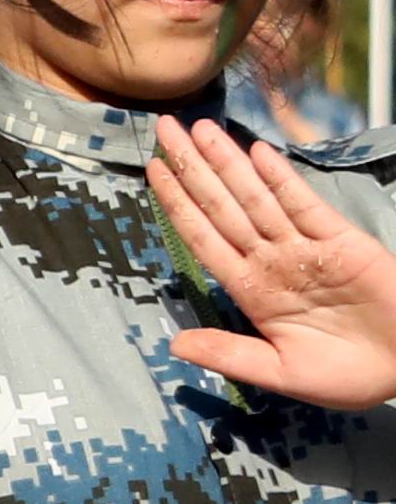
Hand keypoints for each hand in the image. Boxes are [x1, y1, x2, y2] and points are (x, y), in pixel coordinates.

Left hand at [155, 119, 395, 405]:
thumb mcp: (280, 372)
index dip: (177, 204)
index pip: (203, 239)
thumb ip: (229, 354)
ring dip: (229, 163)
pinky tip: (258, 153)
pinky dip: (283, 180)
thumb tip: (175, 344)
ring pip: (258, 199)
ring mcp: (307, 248)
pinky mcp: (345, 242)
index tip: (153, 171)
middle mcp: (273, 261)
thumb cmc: (349, 376)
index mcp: (252, 290)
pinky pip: (306, 206)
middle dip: (193, 168)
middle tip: (162, 127)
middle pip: (222, 207)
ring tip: (199, 128)